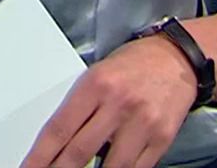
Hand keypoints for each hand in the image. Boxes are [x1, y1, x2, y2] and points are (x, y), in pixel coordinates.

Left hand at [19, 33, 197, 167]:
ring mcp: (141, 123)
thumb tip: (58, 141)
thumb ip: (79, 106)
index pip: (58, 129)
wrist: (177, 59)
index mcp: (94, 85)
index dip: (39, 156)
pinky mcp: (162, 138)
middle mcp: (117, 104)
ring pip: (110, 167)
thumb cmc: (133, 65)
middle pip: (79, 152)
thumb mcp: (96, 74)